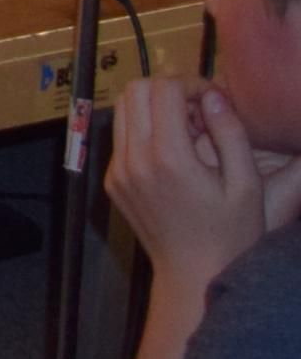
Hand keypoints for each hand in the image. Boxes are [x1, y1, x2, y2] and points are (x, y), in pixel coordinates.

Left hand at [109, 77, 300, 300]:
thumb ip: (231, 135)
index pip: (164, 89)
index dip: (191, 83)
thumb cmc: (230, 234)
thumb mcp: (246, 185)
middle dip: (168, 89)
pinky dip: (143, 129)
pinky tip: (172, 151)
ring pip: (122, 109)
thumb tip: (213, 96)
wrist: (194, 275)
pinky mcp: (113, 181)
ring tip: (186, 130)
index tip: (213, 99)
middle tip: (198, 111)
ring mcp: (118, 170)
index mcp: (168, 157)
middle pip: (135, 90)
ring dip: (152, 107)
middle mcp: (134, 159)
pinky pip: (121, 137)